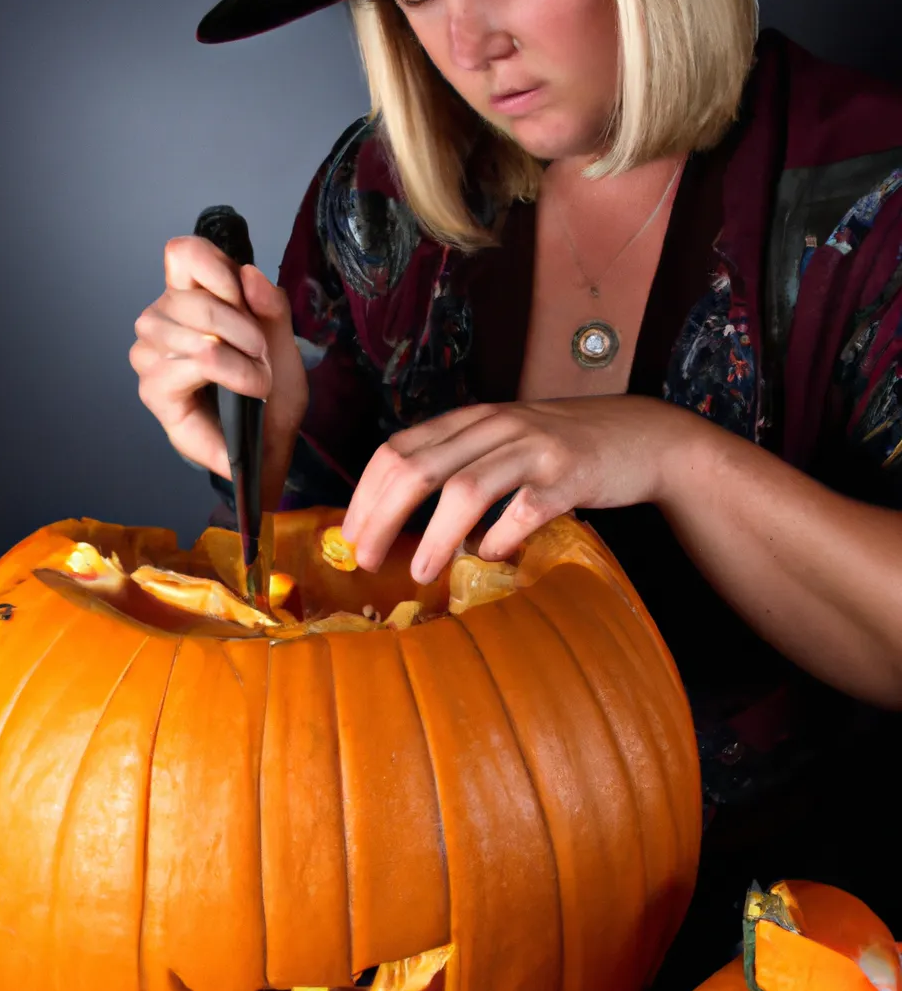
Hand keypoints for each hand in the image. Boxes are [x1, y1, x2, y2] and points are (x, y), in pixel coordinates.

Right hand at [130, 235, 307, 505]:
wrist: (269, 442)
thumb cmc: (270, 391)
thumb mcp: (284, 340)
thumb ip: (271, 304)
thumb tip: (249, 275)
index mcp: (189, 296)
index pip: (182, 254)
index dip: (214, 266)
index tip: (242, 297)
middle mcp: (162, 320)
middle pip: (190, 298)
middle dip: (241, 327)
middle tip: (263, 354)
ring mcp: (150, 354)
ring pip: (191, 331)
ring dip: (237, 355)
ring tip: (257, 378)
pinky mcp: (153, 389)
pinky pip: (190, 364)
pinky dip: (230, 374)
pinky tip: (241, 392)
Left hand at [340, 396, 700, 582]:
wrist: (639, 435)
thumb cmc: (559, 447)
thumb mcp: (501, 441)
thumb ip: (457, 463)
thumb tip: (396, 516)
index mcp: (469, 419)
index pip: (397, 449)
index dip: (366, 494)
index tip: (351, 536)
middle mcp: (495, 426)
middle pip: (418, 468)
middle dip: (382, 518)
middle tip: (366, 560)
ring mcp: (533, 448)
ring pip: (467, 489)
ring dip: (434, 537)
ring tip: (419, 572)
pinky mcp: (569, 475)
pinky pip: (524, 510)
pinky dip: (500, 539)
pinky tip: (490, 557)